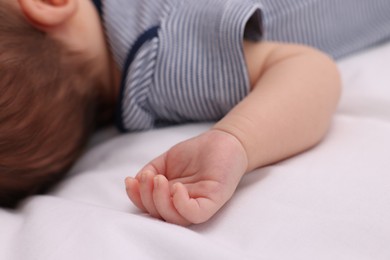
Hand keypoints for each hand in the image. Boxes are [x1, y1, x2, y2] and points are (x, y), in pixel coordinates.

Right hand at [125, 129, 247, 225]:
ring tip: (159, 179)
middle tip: (149, 177)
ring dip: (160, 201)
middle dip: (147, 197)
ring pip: (175, 218)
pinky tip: (176, 187)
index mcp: (171, 197)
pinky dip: (181, 205)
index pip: (150, 206)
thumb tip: (135, 182)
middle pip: (159, 214)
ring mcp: (198, 204)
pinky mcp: (213, 201)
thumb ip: (150, 171)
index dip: (136, 197)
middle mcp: (183, 204)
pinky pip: (195, 214)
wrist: (223, 140)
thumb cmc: (196, 152)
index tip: (130, 181)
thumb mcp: (166, 161)